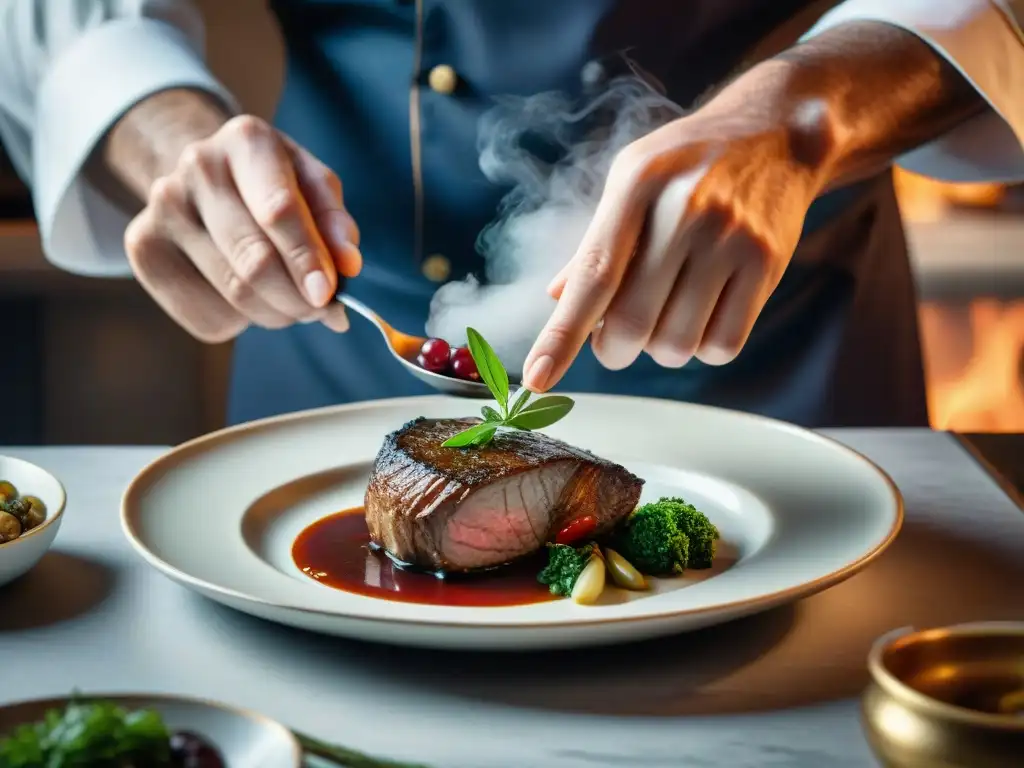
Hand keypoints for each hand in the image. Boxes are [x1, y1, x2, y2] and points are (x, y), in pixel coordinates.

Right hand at [124, 114, 360, 342]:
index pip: (278, 211)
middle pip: (254, 259)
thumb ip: (335, 223)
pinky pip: (207, 313)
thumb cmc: (274, 184)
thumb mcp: (313, 186)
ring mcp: (161, 208)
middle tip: (320, 311)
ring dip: (276, 313)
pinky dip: (241, 321)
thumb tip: (347, 265)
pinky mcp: (144, 249)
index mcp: (247, 141)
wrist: (204, 177)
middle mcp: (197, 167)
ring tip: (291, 304)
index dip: (306, 258)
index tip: (327, 294)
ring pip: (234, 293)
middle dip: (297, 298)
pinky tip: (248, 299)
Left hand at [522, 64, 828, 391]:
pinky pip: (723, 345)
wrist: (776, 134)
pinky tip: (704, 314)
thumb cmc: (688, 164)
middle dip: (613, 349)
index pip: (592, 276)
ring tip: (669, 312)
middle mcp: (683, 211)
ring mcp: (730, 238)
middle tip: (615, 341)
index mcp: (636, 186)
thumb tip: (556, 297)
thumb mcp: (632, 181)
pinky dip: (705, 347)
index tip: (537, 379)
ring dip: (662, 347)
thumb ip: (596, 242)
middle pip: (632, 323)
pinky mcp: (767, 263)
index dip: (561, 335)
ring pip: (677, 343)